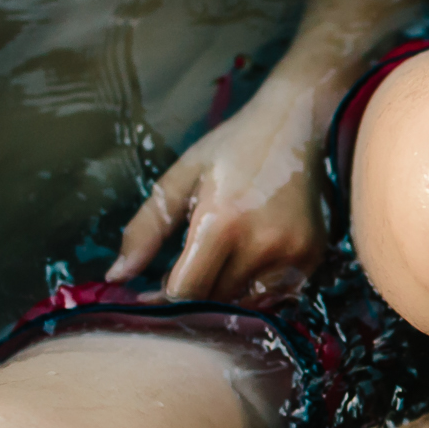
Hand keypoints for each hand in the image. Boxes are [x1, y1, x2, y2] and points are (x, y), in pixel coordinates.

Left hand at [110, 78, 328, 302]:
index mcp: (222, 224)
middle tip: (184, 270)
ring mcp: (293, 255)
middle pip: (215, 301)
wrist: (295, 124)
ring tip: (217, 263)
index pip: (187, 292)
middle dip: (194, 293)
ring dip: (225, 294)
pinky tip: (247, 262)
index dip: (164, 297)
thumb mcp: (181, 178)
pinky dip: (255, 290)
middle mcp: (261, 246)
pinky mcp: (312, 258)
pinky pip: (275, 295)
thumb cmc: (232, 146)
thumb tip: (116, 276)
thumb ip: (146, 229)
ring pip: (245, 303)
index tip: (152, 291)